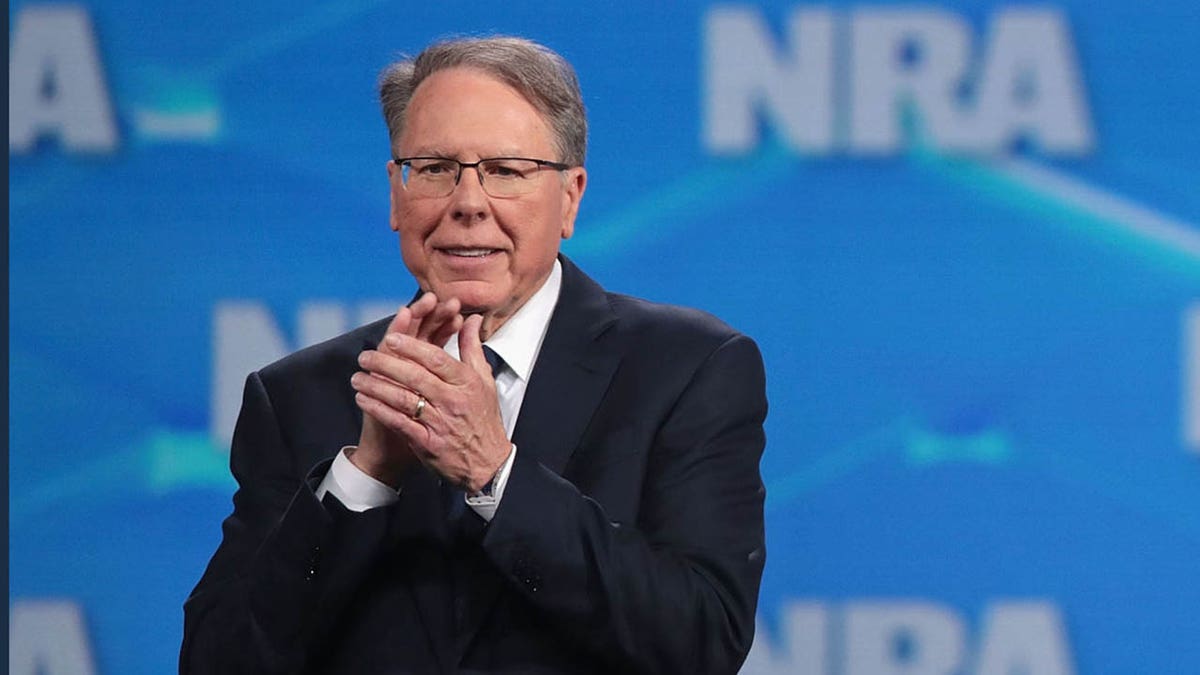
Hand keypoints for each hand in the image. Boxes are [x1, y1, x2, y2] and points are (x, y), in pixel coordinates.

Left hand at [352, 313, 509, 491]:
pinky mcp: (428, 443)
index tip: (391, 338)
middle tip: (365, 356)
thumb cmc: (484, 419)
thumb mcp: (484, 380)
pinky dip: (379, 410)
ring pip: (403, 399)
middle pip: (415, 376)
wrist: (489, 464)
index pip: (436, 359)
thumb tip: (470, 319)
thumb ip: (473, 348)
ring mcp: (440, 422)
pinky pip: (399, 423)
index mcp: (466, 382)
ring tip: (358, 377)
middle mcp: (453, 400)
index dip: (412, 347)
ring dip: (377, 387)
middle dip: (386, 364)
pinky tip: (364, 400)